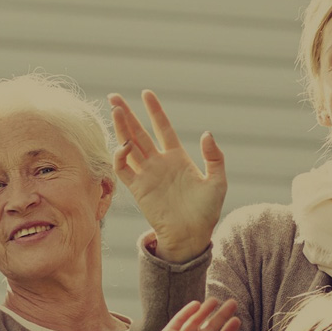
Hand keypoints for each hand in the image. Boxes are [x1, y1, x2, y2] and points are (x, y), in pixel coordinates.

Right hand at [110, 91, 226, 262]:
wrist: (191, 236)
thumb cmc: (206, 211)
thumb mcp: (217, 181)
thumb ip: (214, 157)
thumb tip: (207, 134)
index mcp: (177, 158)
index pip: (163, 128)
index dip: (155, 111)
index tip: (146, 93)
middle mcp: (159, 163)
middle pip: (139, 132)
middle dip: (127, 115)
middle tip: (114, 96)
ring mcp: (147, 175)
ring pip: (128, 146)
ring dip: (120, 129)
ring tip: (114, 109)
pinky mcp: (138, 189)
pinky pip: (123, 169)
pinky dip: (120, 156)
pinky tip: (124, 144)